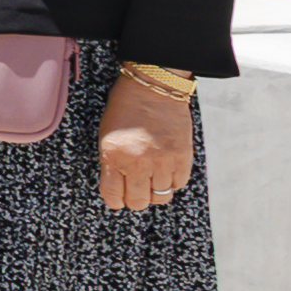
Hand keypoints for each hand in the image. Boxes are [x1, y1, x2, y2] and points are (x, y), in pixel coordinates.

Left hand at [100, 72, 197, 211]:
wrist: (153, 88)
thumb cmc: (125, 109)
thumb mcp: (107, 137)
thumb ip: (111, 164)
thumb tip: (118, 189)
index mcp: (113, 157)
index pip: (113, 196)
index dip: (115, 201)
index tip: (118, 200)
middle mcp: (138, 163)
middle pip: (138, 201)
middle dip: (135, 200)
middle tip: (135, 191)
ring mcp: (163, 161)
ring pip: (161, 196)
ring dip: (155, 191)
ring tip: (152, 178)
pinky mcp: (182, 158)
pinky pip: (179, 184)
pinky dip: (172, 181)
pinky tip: (166, 170)